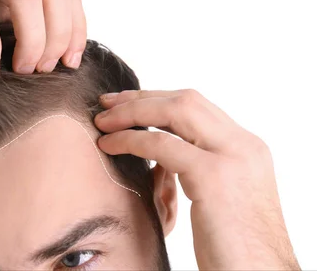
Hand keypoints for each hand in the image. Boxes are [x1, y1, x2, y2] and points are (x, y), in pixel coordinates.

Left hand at [95, 90, 298, 270]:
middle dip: (142, 98)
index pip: (198, 107)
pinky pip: (162, 145)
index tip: (128, 104)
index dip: (159, 100)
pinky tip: (109, 145)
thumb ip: (197, 171)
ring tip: (102, 121)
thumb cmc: (236, 250)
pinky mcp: (213, 177)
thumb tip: (159, 159)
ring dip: (132, 112)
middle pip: (186, 100)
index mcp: (247, 148)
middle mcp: (243, 145)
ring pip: (174, 111)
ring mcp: (231, 157)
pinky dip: (131, 139)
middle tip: (108, 102)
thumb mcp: (219, 199)